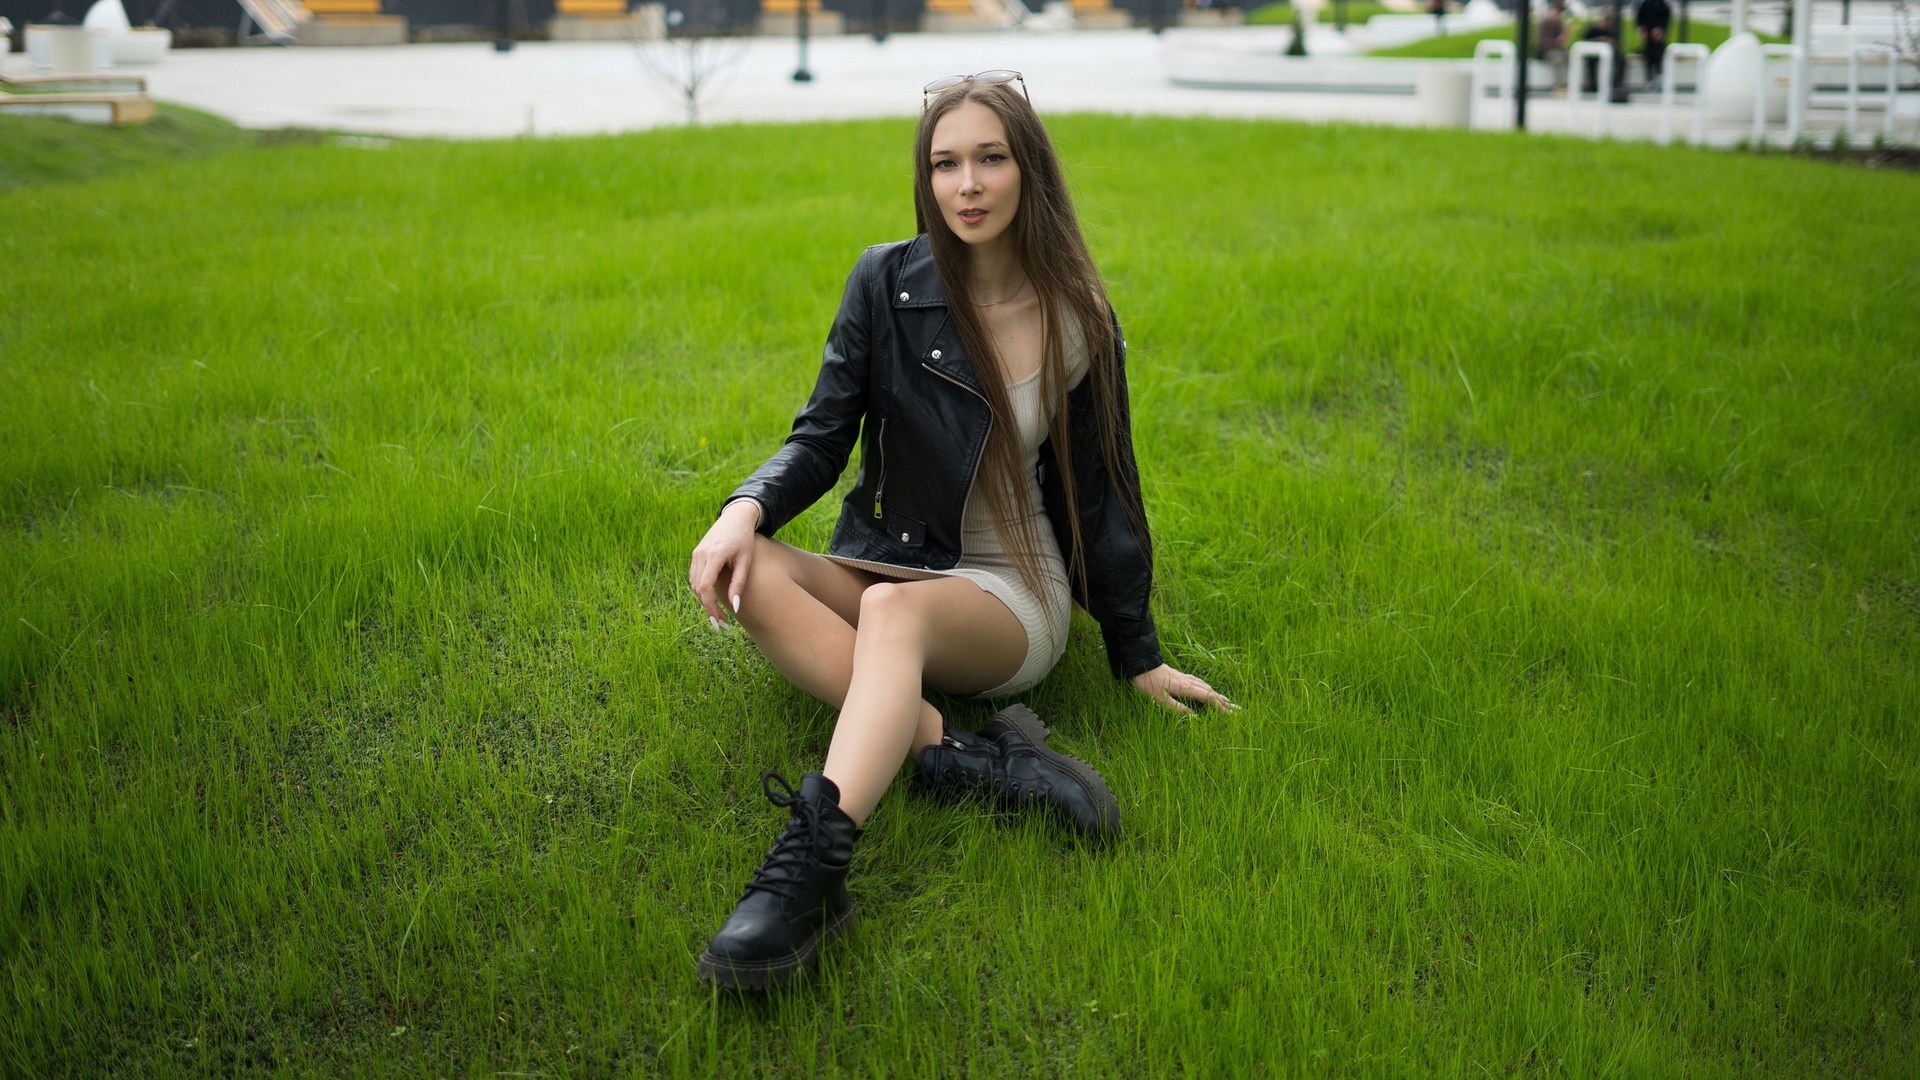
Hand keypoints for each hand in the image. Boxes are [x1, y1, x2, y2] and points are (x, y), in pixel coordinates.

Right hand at [688, 500, 760, 628]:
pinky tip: (712, 599)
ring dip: (703, 601)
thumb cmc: (745, 539)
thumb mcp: (745, 561)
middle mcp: (701, 555)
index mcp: (714, 555)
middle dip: (708, 608)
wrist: (736, 518)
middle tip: (721, 624)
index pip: (705, 587)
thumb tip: (734, 607)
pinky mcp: (696, 554)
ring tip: (718, 615)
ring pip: (694, 584)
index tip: (720, 621)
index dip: (710, 607)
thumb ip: (739, 584)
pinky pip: (695, 577)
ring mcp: (696, 554)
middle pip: (698, 589)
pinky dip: (701, 590)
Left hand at [1130, 663, 1236, 715]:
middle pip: (1212, 692)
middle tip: (1238, 711)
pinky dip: (1210, 690)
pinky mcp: (1182, 677)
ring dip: (1219, 696)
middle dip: (1225, 702)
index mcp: (1186, 688)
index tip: (1230, 716)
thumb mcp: (1160, 700)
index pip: (1208, 698)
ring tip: (1229, 703)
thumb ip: (1178, 709)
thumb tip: (1195, 719)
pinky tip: (1210, 691)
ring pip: (1207, 687)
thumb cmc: (1148, 684)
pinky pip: (1201, 684)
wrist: (1142, 664)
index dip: (1220, 707)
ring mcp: (1186, 678)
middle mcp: (1189, 682)